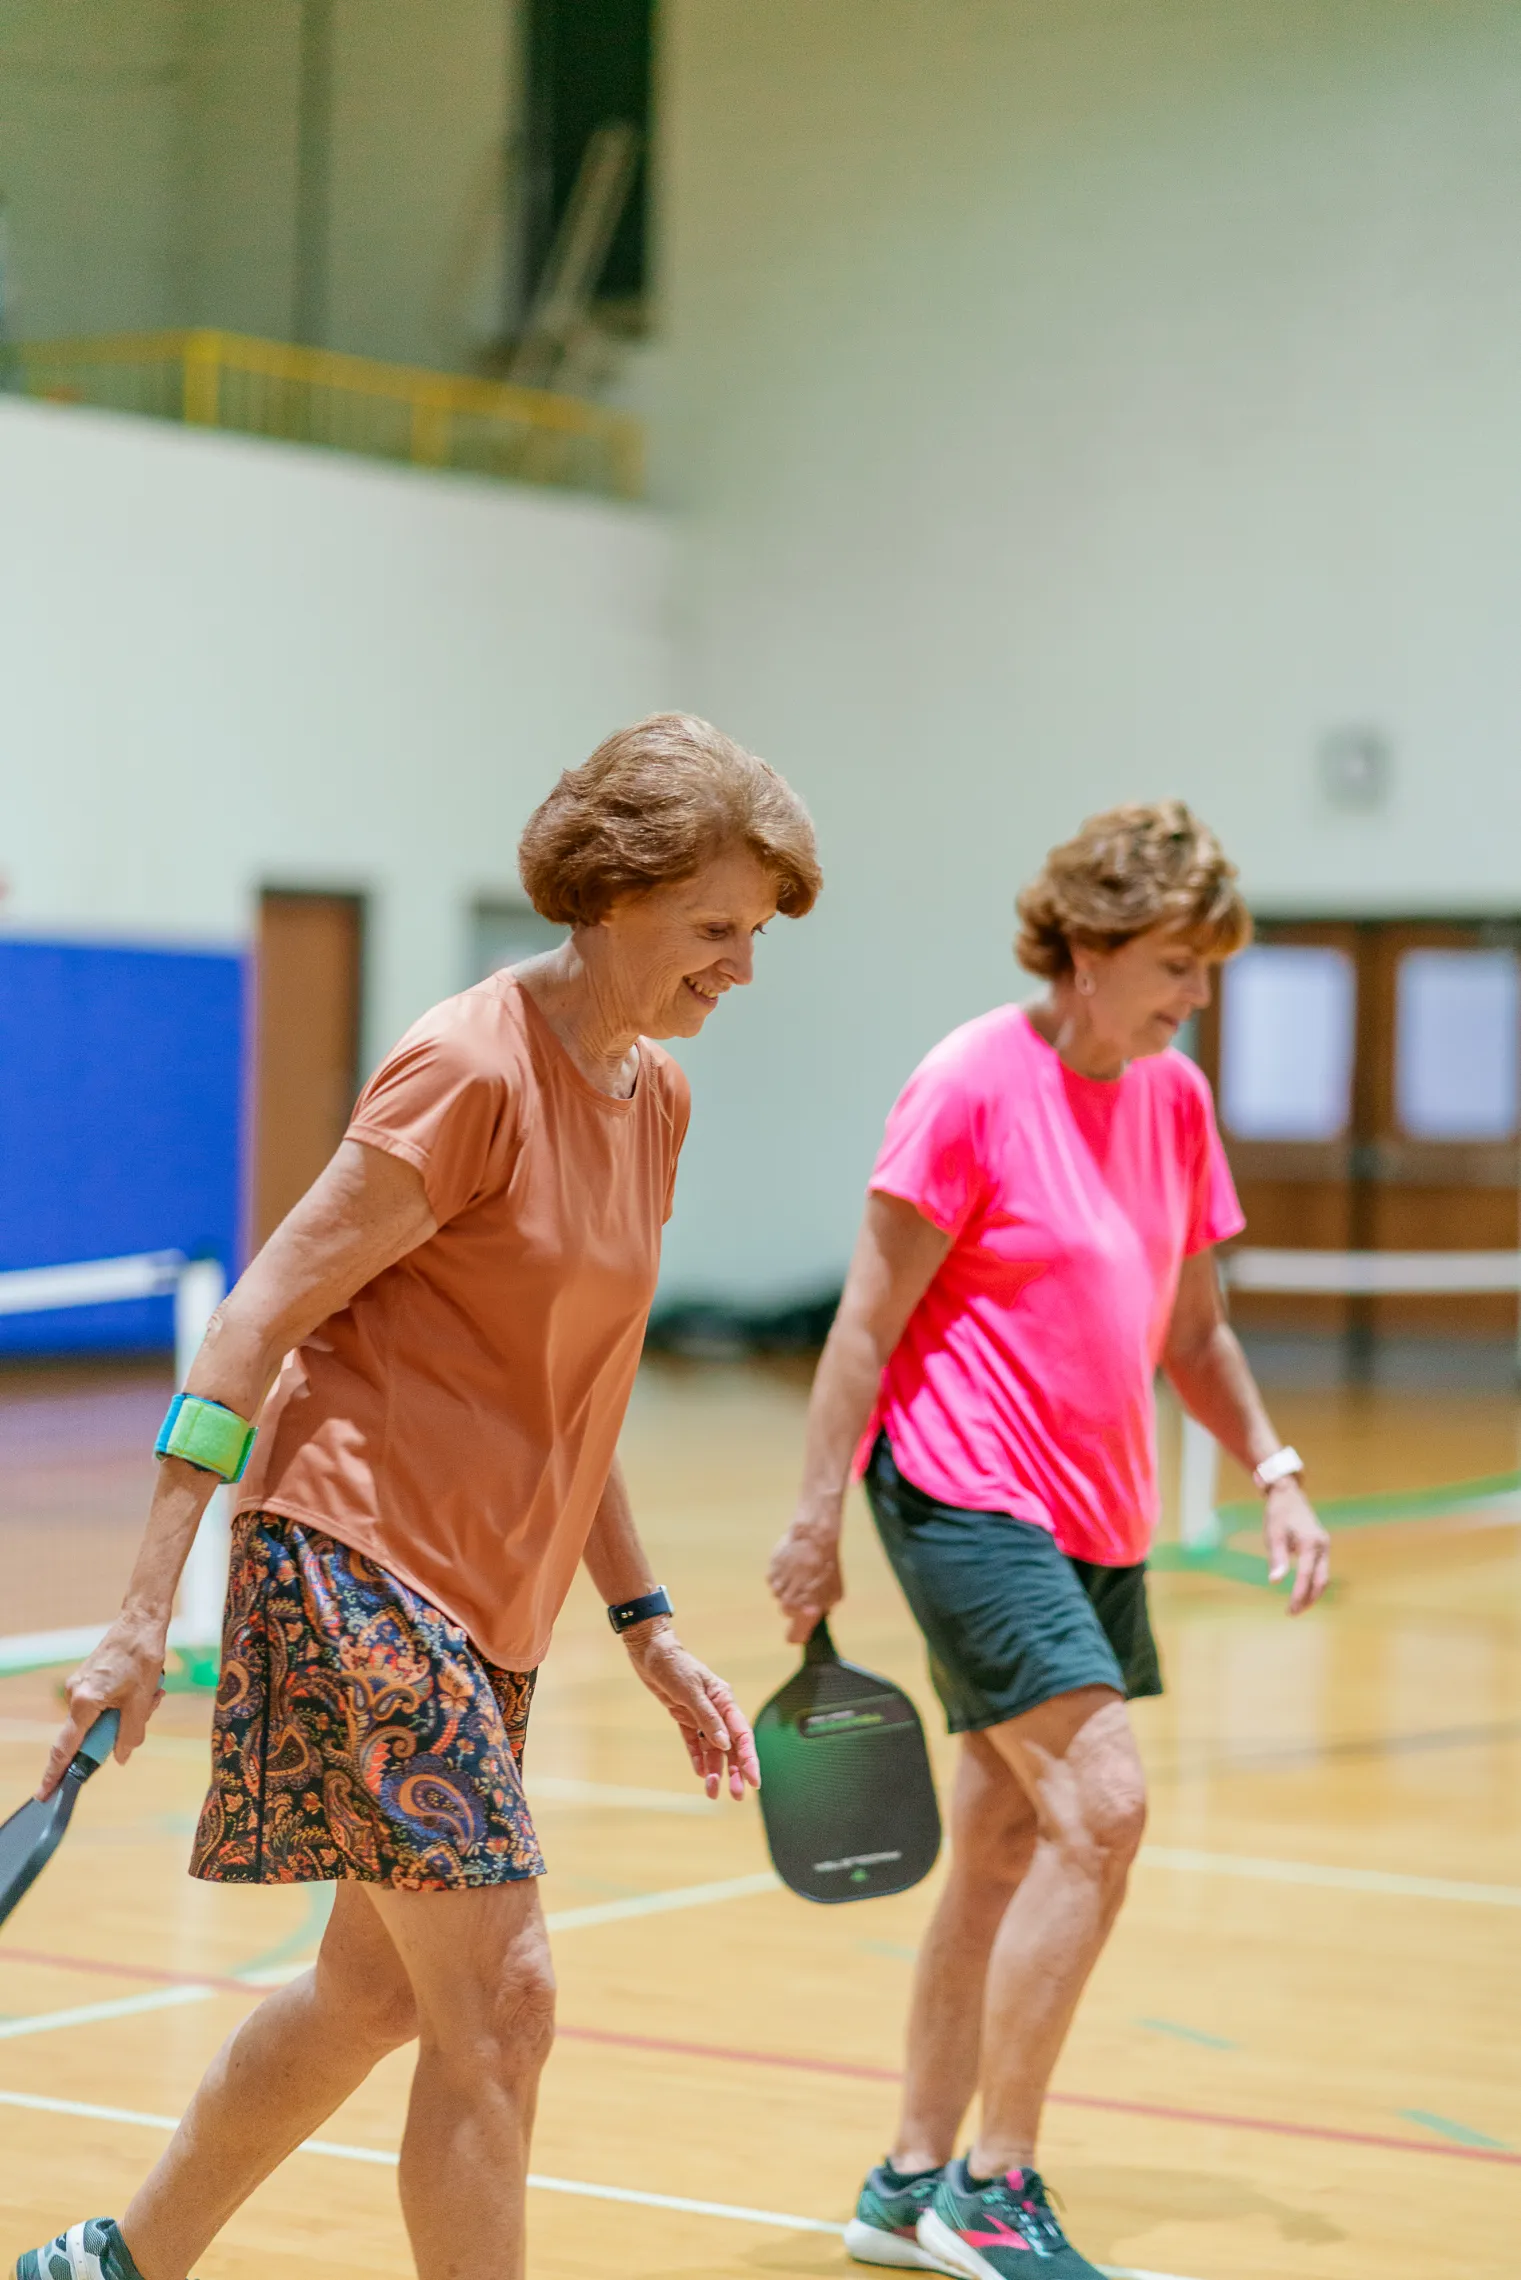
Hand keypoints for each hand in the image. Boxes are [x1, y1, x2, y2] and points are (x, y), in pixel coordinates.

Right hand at [37, 1613, 167, 1798]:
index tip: (45, 1794)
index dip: (56, 1774)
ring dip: (128, 1713)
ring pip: (101, 1718)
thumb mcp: (141, 1701)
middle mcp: (75, 1695)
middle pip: (89, 1733)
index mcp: (85, 1702)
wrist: (141, 1621)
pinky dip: (124, 1702)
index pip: (66, 1748)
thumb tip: (120, 1757)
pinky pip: (102, 1703)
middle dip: (118, 1730)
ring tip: (153, 1692)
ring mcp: (80, 1686)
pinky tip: (148, 1687)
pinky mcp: (88, 1679)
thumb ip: (130, 1734)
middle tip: (146, 1708)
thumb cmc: (142, 1657)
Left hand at [622, 1622, 759, 1800]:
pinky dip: (698, 1757)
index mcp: (725, 1701)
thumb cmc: (674, 1666)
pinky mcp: (684, 1716)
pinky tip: (701, 1773)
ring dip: (714, 1769)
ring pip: (712, 1748)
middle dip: (735, 1771)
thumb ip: (708, 1719)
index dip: (750, 1759)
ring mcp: (700, 1714)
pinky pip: (694, 1741)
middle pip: (730, 1746)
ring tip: (712, 1792)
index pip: (742, 1735)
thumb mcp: (691, 1692)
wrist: (650, 1651)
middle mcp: (717, 1710)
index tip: (755, 1781)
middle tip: (737, 1795)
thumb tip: (725, 1744)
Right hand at [766, 1509, 843, 1644]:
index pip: (793, 1637)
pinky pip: (776, 1581)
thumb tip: (817, 1611)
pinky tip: (794, 1565)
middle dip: (797, 1604)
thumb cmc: (827, 1567)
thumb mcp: (835, 1593)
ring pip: (781, 1595)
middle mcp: (788, 1604)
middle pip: (788, 1612)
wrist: (814, 1539)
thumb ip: (824, 1607)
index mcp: (804, 1613)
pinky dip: (783, 1576)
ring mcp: (777, 1588)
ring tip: (803, 1573)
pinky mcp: (771, 1573)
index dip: (798, 1634)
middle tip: (809, 1590)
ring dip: (790, 1588)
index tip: (801, 1630)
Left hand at [1263, 1479, 1329, 1614]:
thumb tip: (1275, 1581)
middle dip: (1308, 1599)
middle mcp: (1322, 1546)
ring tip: (1296, 1606)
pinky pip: (1320, 1570)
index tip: (1289, 1609)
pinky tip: (1301, 1591)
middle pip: (1321, 1581)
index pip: (1306, 1576)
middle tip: (1293, 1612)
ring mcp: (1324, 1546)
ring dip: (1312, 1593)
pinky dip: (1313, 1583)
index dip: (1298, 1595)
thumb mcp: (1273, 1535)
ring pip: (1323, 1577)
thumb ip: (1277, 1558)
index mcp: (1310, 1543)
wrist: (1288, 1494)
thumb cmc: (1278, 1514)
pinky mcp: (1321, 1546)